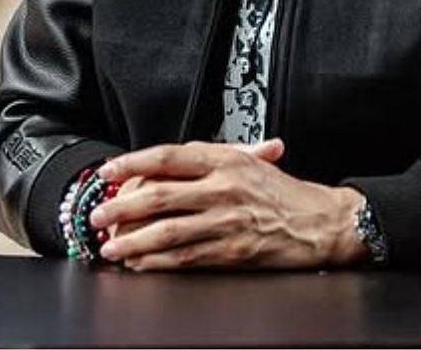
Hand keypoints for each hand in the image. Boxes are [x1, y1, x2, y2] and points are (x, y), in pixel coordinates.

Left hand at [89, 139, 366, 271]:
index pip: (167, 157)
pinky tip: (140, 263)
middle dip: (121, 208)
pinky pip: (186, 257)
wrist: (322, 223)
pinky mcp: (233, 251)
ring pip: (167, 232)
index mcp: (224, 160)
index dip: (132, 163)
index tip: (107, 172)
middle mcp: (223, 188)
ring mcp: (227, 221)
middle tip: (98, 216)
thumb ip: (209, 158)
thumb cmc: (285, 193)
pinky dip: (158, 262)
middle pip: (159, 196)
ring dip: (133, 241)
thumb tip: (164, 161)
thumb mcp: (249, 162)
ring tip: (109, 246)